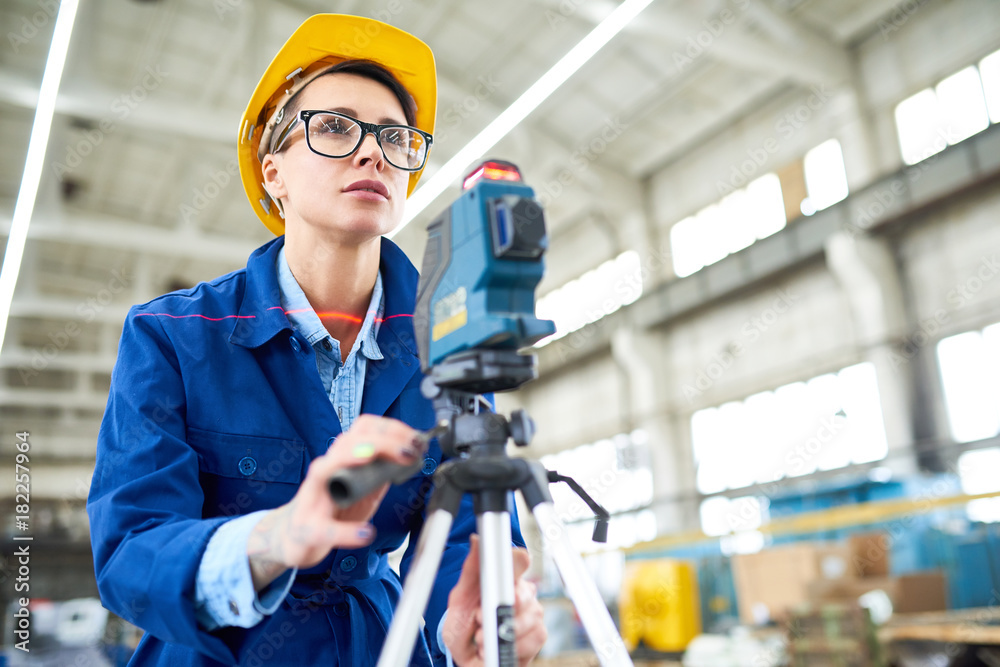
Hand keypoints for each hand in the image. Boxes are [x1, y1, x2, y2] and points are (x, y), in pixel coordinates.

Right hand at [246, 415, 422, 589]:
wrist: (295, 537)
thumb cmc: (331, 508)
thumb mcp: (362, 487)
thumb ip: (381, 472)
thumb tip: (409, 456)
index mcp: (340, 460)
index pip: (362, 430)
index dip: (389, 429)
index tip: (414, 438)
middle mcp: (324, 471)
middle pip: (346, 443)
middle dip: (380, 442)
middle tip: (407, 450)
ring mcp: (312, 498)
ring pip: (323, 470)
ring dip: (348, 460)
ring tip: (370, 459)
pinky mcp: (308, 528)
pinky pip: (325, 527)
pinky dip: (346, 531)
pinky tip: (364, 533)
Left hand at [442, 535, 546, 665]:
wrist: (467, 656)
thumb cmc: (465, 624)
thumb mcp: (461, 598)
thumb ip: (471, 570)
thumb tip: (476, 540)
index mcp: (505, 577)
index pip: (519, 561)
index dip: (515, 563)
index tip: (509, 568)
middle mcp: (523, 591)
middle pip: (522, 593)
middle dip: (496, 610)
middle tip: (479, 617)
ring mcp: (533, 612)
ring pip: (527, 617)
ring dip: (499, 631)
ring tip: (483, 636)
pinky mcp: (539, 634)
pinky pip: (531, 638)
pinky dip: (509, 645)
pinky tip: (497, 646)